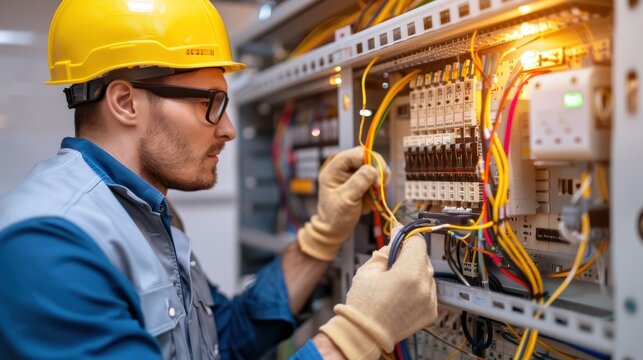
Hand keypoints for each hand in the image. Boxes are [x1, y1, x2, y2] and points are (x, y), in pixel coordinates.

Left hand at [297, 147, 389, 260]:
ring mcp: (354, 173)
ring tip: (379, 192)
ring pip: (375, 164)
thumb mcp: (345, 199)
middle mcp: (344, 168)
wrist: (336, 228)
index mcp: (334, 169)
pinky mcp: (363, 180)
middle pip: (367, 156)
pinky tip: (376, 196)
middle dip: (378, 168)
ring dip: (381, 177)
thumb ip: (358, 183)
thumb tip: (372, 169)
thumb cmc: (335, 215)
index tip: (375, 178)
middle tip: (381, 185)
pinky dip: (381, 185)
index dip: (368, 161)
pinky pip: (377, 176)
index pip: (354, 154)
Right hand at [319, 229, 437, 358]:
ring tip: (396, 280)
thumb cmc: (363, 305)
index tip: (399, 234)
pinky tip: (403, 292)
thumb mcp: (368, 270)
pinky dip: (418, 287)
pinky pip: (428, 290)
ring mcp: (429, 300)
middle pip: (423, 257)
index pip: (417, 242)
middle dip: (409, 255)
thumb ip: (385, 252)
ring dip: (415, 271)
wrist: (366, 334)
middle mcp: (424, 286)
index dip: (406, 235)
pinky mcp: (431, 312)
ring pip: (427, 274)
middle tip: (392, 260)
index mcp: (408, 273)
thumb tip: (395, 238)